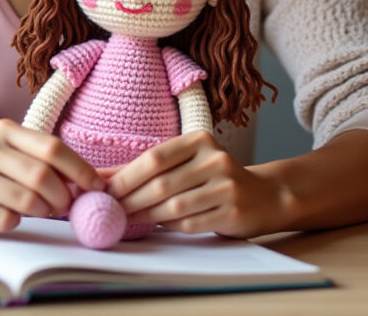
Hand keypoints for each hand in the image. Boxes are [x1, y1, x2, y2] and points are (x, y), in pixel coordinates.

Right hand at [0, 119, 104, 235]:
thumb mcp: (8, 154)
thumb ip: (42, 160)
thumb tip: (92, 180)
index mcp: (4, 131)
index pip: (53, 148)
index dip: (80, 170)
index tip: (96, 187)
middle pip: (42, 176)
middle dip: (62, 197)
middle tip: (65, 207)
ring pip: (26, 200)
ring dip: (42, 211)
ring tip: (40, 211)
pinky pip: (5, 219)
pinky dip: (15, 223)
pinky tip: (8, 216)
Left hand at [103, 130, 289, 237]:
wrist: (265, 196)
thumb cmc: (214, 179)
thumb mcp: (186, 163)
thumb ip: (148, 168)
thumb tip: (102, 177)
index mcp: (200, 140)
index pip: (155, 157)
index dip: (126, 175)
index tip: (102, 189)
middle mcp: (215, 160)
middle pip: (161, 183)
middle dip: (130, 198)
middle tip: (107, 209)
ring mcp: (226, 187)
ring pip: (173, 206)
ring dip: (144, 216)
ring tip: (124, 219)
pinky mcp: (232, 212)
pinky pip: (190, 223)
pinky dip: (168, 226)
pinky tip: (155, 225)